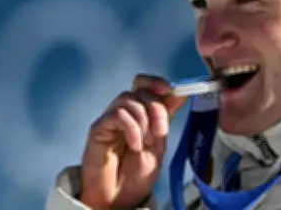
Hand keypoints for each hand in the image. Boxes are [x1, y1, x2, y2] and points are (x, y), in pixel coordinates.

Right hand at [79, 74, 186, 208]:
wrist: (119, 198)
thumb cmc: (137, 175)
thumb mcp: (160, 145)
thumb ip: (167, 119)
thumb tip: (180, 94)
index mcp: (143, 114)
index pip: (146, 85)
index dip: (157, 82)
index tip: (170, 90)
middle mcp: (126, 113)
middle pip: (140, 90)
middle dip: (156, 107)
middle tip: (161, 132)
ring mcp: (111, 119)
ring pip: (128, 99)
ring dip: (145, 120)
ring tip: (147, 144)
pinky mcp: (99, 129)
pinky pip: (117, 115)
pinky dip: (132, 128)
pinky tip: (135, 145)